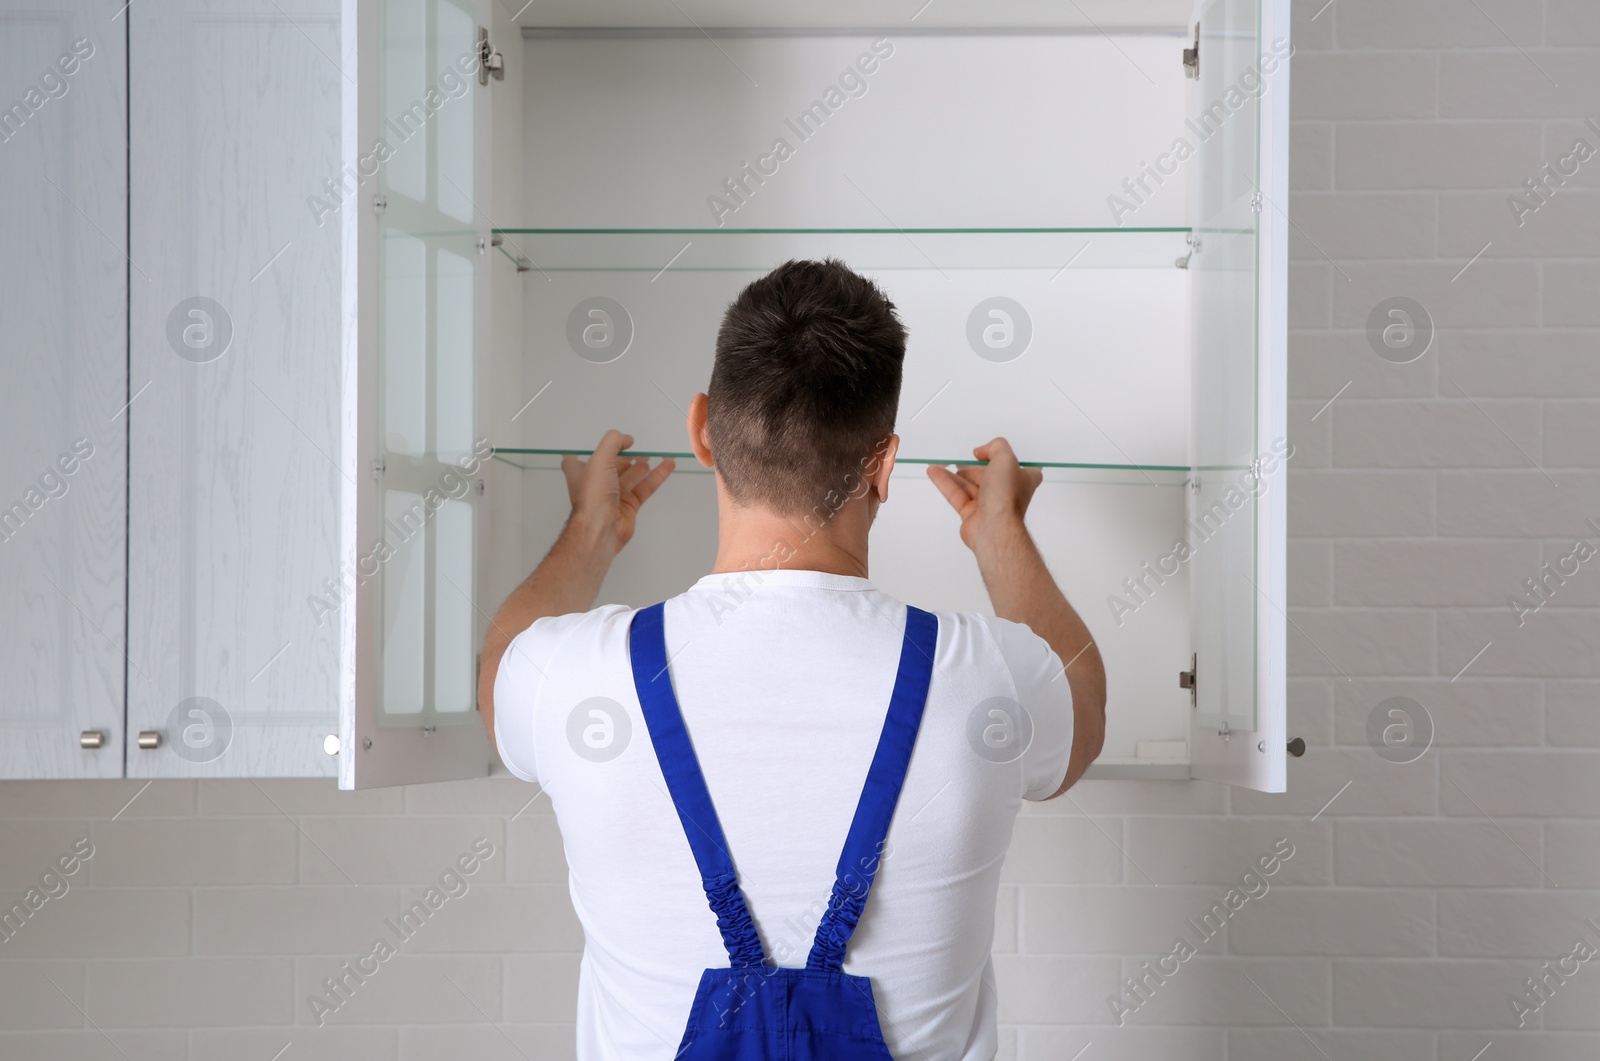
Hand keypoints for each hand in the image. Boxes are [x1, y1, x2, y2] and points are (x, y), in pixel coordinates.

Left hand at [561, 430, 674, 552]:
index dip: (595, 448)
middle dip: (624, 455)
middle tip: (637, 446)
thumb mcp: (599, 459)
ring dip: (643, 464)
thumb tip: (626, 439)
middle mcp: (596, 483)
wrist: (601, 529)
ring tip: (654, 453)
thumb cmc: (592, 496)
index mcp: (580, 472)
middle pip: (612, 465)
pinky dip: (657, 475)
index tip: (610, 440)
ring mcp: (613, 495)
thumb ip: (613, 442)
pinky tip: (668, 465)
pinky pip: (645, 487)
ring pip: (631, 475)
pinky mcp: (629, 505)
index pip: (584, 456)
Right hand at [926, 437, 1042, 552]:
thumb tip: (982, 451)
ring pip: (969, 485)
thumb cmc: (1006, 497)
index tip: (991, 452)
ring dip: (954, 474)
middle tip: (962, 460)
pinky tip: (935, 472)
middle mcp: (1007, 493)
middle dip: (974, 467)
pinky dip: (945, 483)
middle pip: (988, 475)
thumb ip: (996, 447)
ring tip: (941, 463)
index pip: (1017, 467)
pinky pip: (956, 495)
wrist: (994, 528)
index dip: (1004, 459)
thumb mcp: (1006, 459)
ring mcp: (989, 504)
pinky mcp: (972, 514)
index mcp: (1023, 481)